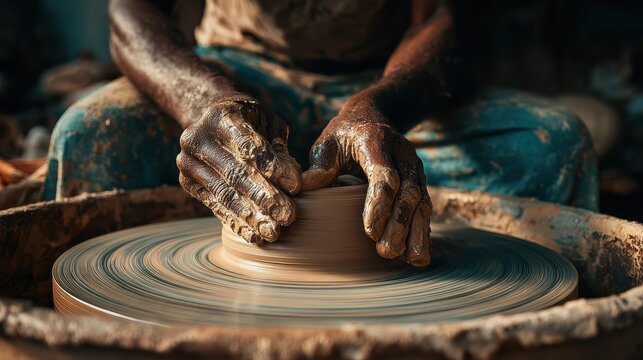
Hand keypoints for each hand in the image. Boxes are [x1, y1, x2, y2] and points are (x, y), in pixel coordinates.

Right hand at [177, 96, 301, 243]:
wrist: (210, 121)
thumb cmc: (251, 122)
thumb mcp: (268, 123)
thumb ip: (279, 149)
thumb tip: (293, 184)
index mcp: (222, 116)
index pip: (250, 147)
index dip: (273, 168)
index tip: (296, 186)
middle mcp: (199, 139)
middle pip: (236, 174)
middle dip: (264, 198)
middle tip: (288, 216)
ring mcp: (189, 162)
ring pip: (225, 194)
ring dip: (251, 216)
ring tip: (274, 232)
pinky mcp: (189, 183)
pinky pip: (216, 206)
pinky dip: (237, 223)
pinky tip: (256, 236)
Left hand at [302, 99, 431, 266]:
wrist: (375, 117)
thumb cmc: (345, 135)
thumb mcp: (328, 142)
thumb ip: (320, 165)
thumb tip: (303, 188)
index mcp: (377, 142)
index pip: (384, 175)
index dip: (380, 203)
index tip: (370, 230)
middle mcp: (403, 155)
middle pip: (408, 192)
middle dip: (400, 224)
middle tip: (386, 252)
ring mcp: (415, 169)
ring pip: (422, 202)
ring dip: (418, 233)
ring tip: (413, 260)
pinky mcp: (420, 183)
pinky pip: (424, 208)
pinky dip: (423, 231)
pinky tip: (419, 255)